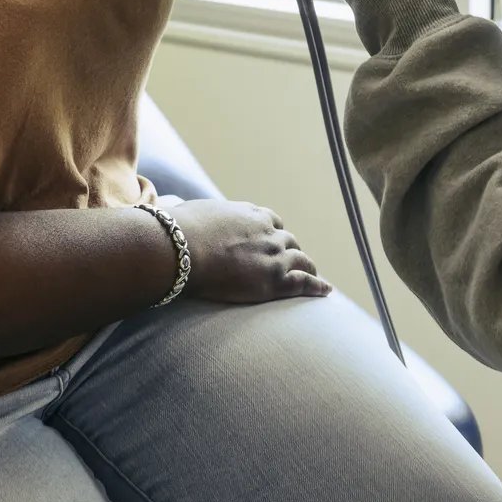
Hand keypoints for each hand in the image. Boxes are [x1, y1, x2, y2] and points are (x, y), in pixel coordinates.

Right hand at [170, 198, 331, 303]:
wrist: (182, 249)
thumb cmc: (179, 232)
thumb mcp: (192, 213)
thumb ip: (197, 215)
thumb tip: (176, 210)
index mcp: (250, 215)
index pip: (271, 221)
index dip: (274, 232)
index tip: (273, 240)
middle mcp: (268, 232)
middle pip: (289, 241)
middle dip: (291, 250)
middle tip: (292, 262)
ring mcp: (274, 256)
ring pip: (301, 260)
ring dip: (307, 267)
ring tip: (313, 276)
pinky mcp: (275, 280)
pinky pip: (304, 282)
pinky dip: (317, 286)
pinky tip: (326, 290)